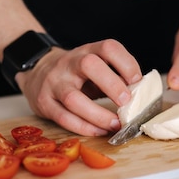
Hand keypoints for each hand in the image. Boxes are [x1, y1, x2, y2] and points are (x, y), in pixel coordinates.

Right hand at [16, 39, 142, 135]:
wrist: (37, 73)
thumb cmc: (76, 74)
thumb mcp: (95, 68)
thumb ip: (114, 77)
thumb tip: (141, 94)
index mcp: (87, 51)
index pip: (108, 47)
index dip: (126, 62)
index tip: (137, 80)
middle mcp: (69, 63)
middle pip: (89, 65)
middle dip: (111, 84)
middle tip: (127, 102)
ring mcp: (54, 82)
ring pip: (74, 98)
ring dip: (98, 115)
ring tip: (116, 125)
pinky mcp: (43, 102)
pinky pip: (64, 118)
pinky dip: (84, 128)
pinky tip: (99, 131)